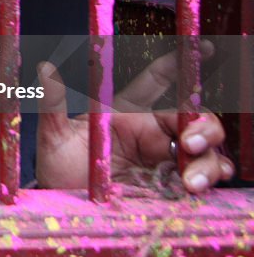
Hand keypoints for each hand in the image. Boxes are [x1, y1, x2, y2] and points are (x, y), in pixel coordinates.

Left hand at [35, 41, 234, 193]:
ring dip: (207, 160)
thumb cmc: (58, 169)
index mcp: (126, 113)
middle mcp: (151, 134)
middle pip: (193, 118)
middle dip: (202, 126)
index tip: (205, 48)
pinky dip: (212, 177)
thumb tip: (44, 68)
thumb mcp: (53, 138)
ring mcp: (165, 160)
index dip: (179, 63)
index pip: (157, 81)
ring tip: (190, 181)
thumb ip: (52, 105)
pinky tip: (203, 186)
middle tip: (190, 144)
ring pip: (205, 149)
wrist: (63, 208)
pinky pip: (206, 177)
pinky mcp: (173, 186)